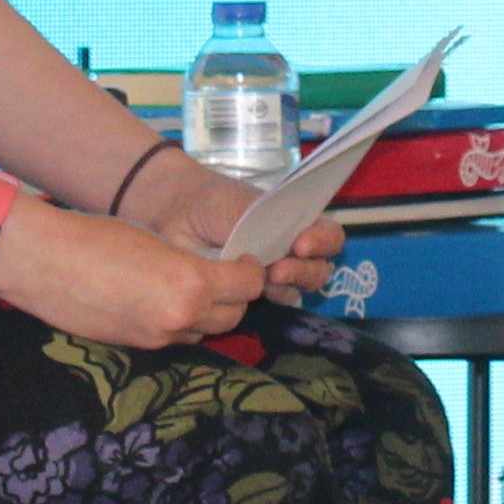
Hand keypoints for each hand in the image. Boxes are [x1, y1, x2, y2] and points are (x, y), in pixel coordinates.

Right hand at [0, 201, 269, 352]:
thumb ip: (188, 264)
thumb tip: (211, 275)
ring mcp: (158, 337)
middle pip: (232, 315)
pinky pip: (174, 339)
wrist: (42, 262)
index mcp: (191, 282)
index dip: (250, 271)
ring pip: (203, 331)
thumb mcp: (155, 241)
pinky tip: (159, 303)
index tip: (243, 261)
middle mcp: (181, 316)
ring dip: (205, 314)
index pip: (248, 286)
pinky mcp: (136, 347)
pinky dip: (177, 325)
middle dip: (234, 297)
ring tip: (188, 291)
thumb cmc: (95, 237)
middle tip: (222, 276)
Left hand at [121, 150, 349, 307]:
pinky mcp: (252, 291)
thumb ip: (273, 225)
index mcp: (297, 220)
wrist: (174, 215)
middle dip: (305, 270)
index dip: (323, 241)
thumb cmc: (213, 201)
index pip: (329, 235)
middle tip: (279, 269)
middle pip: (320, 268)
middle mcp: (291, 248)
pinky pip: (273, 301)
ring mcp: (274, 271)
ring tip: (266, 278)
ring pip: (300, 288)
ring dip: (289, 286)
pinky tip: (254, 290)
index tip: (301, 245)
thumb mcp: (245, 205)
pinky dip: (269, 298)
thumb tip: (291, 246)